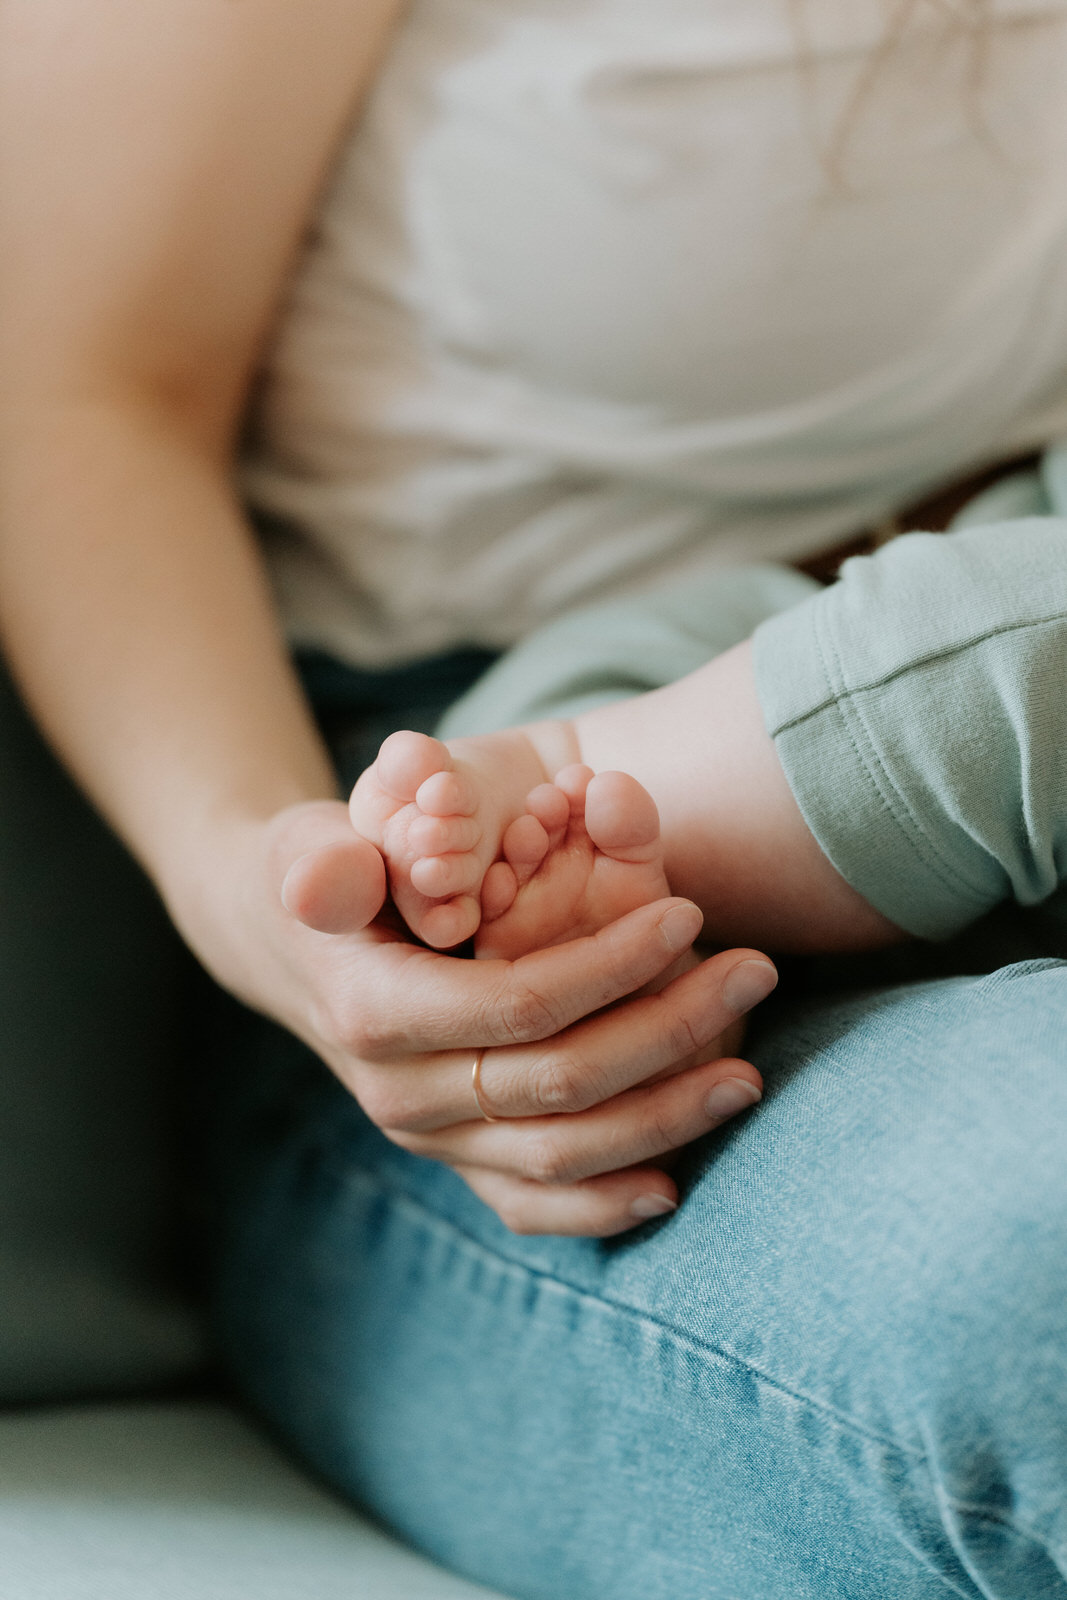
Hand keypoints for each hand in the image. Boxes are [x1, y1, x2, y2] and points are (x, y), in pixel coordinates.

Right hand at [200, 801, 776, 1238]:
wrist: (287, 945)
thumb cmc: (326, 869)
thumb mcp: (312, 845)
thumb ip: (330, 862)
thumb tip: (323, 880)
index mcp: (373, 1013)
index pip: (517, 1004)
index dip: (612, 965)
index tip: (689, 912)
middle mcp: (398, 1096)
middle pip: (558, 1082)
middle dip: (669, 1029)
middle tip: (756, 971)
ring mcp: (427, 1142)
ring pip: (560, 1155)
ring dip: (665, 1118)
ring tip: (748, 1071)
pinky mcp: (453, 1162)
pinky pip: (531, 1205)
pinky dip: (604, 1205)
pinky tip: (675, 1182)